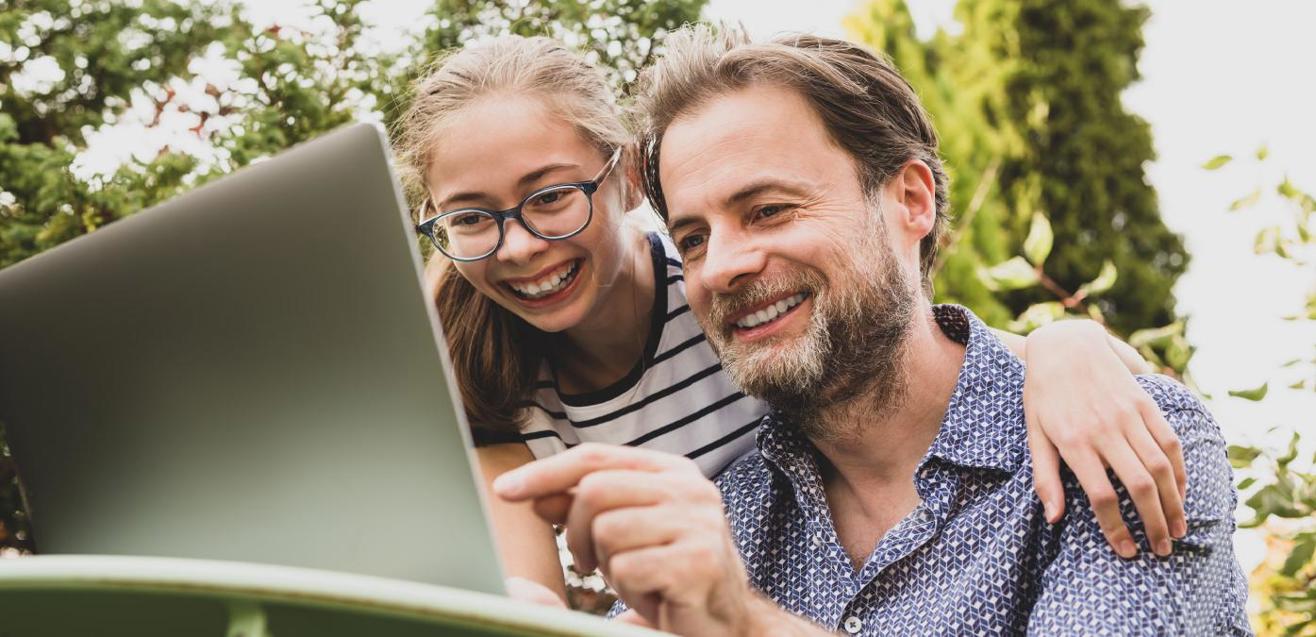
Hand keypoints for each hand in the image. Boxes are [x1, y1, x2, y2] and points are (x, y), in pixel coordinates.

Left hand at [492, 444, 756, 635]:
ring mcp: (699, 524)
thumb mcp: (620, 536)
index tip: (505, 490)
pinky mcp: (699, 563)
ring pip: (608, 530)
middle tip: (588, 562)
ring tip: (635, 578)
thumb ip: (582, 510)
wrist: (726, 622)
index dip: (545, 472)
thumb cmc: (668, 574)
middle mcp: (690, 488)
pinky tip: (654, 596)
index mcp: (672, 471)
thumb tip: (534, 493)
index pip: (594, 458)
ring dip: (608, 565)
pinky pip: (628, 568)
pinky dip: (628, 589)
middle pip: (595, 491)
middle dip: (576, 532)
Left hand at [1023, 320, 1186, 558]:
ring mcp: (1128, 415)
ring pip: (1160, 466)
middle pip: (1138, 485)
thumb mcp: (1034, 433)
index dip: (1116, 528)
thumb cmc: (1043, 394)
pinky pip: (1169, 441)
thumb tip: (1053, 518)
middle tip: (1162, 549)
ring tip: (1179, 529)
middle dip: (1155, 523)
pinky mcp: (1145, 403)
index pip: (1101, 495)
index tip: (1127, 551)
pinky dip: (1180, 469)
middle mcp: (1104, 429)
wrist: (1065, 345)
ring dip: (1174, 502)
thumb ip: (1045, 476)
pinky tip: (1181, 491)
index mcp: (1073, 441)